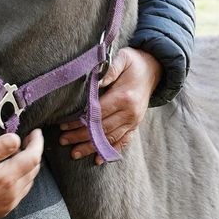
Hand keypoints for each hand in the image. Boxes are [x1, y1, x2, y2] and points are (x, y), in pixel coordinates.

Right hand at [0, 129, 43, 218]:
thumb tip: (16, 139)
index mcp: (7, 178)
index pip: (33, 158)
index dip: (37, 143)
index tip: (35, 133)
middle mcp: (12, 193)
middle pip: (34, 170)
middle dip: (34, 153)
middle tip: (28, 141)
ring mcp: (9, 203)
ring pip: (29, 182)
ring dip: (28, 167)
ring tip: (19, 155)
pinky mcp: (3, 210)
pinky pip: (21, 193)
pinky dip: (22, 180)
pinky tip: (12, 174)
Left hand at [59, 47, 161, 164]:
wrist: (155, 68)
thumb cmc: (134, 62)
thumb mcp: (123, 58)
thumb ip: (110, 69)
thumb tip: (96, 80)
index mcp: (124, 97)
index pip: (97, 113)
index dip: (80, 121)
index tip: (64, 125)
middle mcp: (130, 112)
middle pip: (101, 128)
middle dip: (81, 136)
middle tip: (63, 141)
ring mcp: (134, 121)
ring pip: (110, 138)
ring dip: (92, 147)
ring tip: (75, 153)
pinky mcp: (135, 125)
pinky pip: (123, 141)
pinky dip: (110, 151)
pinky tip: (98, 160)